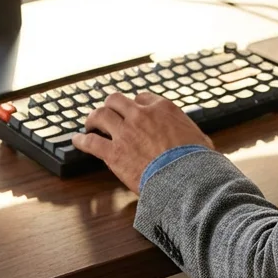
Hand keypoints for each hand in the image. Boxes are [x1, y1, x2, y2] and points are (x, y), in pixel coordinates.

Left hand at [74, 91, 213, 192]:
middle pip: (116, 100)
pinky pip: (91, 142)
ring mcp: (125, 132)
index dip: (136, 105)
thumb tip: (198, 141)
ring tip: (89, 124)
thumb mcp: (200, 139)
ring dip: (93, 118)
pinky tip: (77, 141)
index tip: (133, 112)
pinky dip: (81, 140)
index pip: (143, 98)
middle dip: (111, 106)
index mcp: (163, 109)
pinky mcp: (114, 152)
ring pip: (100, 115)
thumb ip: (191, 134)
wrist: (185, 179)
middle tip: (107, 114)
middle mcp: (141, 115)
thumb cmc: (196, 162)